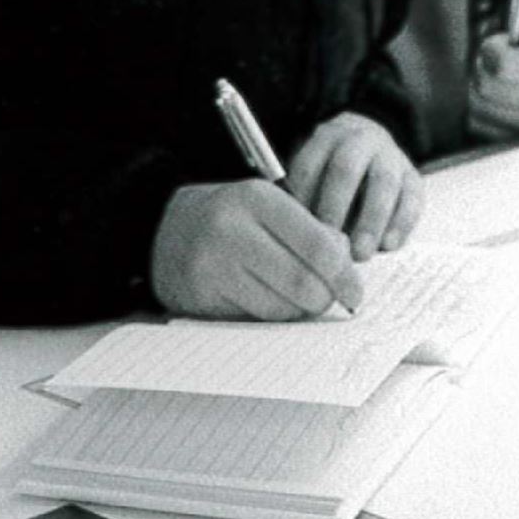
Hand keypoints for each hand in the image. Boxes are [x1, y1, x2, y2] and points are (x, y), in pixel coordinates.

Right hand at [150, 179, 365, 319]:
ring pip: (281, 308)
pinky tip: (266, 301)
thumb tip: (346, 267)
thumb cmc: (229, 218)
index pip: (319, 246)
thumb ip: (311, 230)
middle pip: (303, 284)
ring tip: (296, 298)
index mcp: (258, 198)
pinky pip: (254, 320)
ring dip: (298, 311)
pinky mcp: (201, 298)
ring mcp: (213, 266)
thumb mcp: (269, 206)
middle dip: (325, 299)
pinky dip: (270, 317)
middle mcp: (233, 230)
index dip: (344, 275)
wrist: (162, 229)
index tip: (355, 290)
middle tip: (330, 300)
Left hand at [284, 113, 422, 261]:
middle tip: (330, 243)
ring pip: (384, 183)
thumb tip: (305, 236)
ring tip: (360, 254)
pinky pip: (411, 199)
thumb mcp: (316, 174)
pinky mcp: (413, 178)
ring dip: (371, 221)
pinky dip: (400, 224)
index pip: (310, 166)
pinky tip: (388, 246)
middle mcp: (360, 141)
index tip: (299, 230)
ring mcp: (390, 156)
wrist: (373, 148)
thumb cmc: (333, 175)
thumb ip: (308, 199)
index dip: (303, 199)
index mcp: (327, 138)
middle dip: (335, 207)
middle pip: (345, 169)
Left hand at [468, 10, 518, 138]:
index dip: (493, 48)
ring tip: (499, 74)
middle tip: (498, 55)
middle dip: (483, 65)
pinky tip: (499, 92)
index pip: (504, 65)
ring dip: (480, 85)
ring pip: (478, 105)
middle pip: (487, 86)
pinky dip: (482, 105)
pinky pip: (479, 123)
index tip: (502, 42)